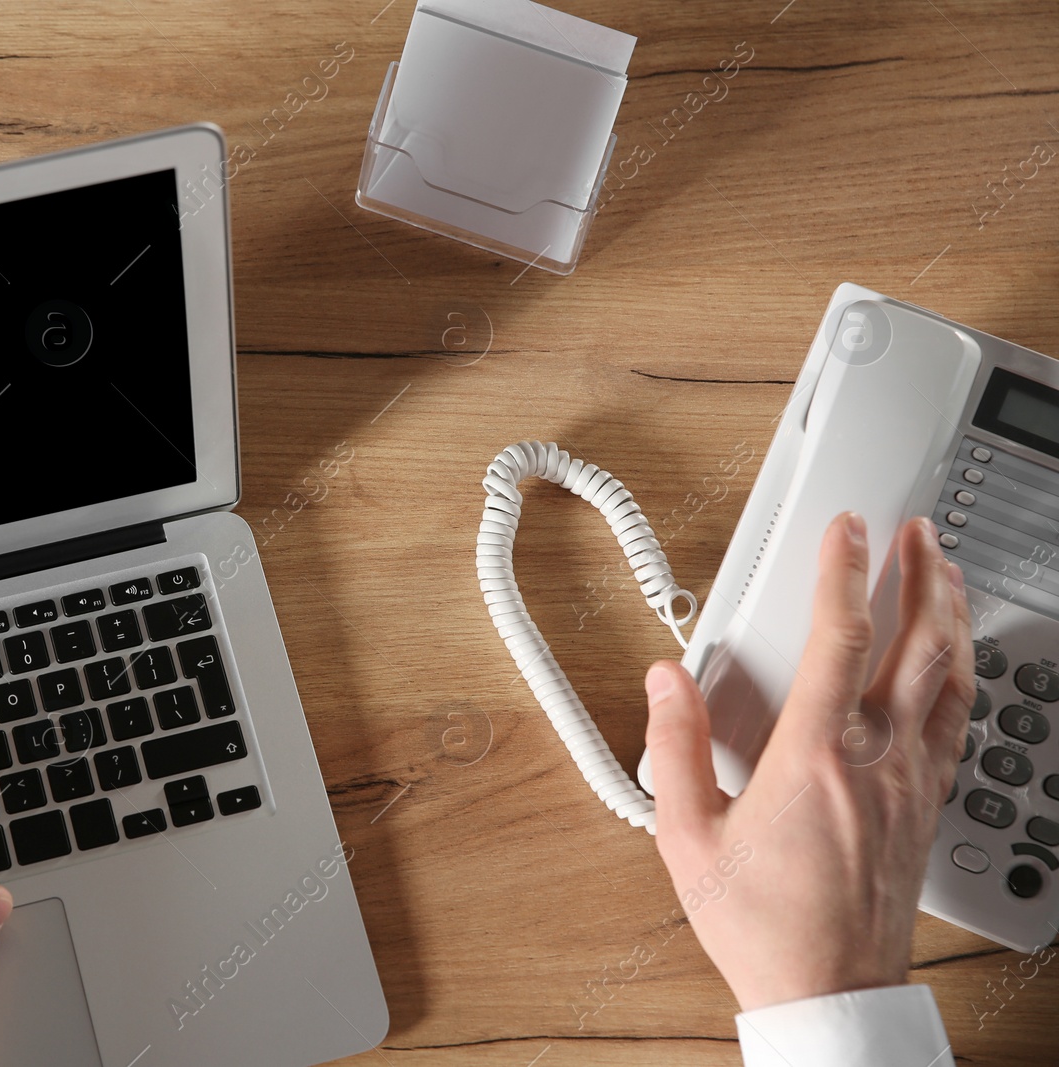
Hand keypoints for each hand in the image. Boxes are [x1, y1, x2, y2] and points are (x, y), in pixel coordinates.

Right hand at [644, 513, 973, 1011]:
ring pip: (954, 681)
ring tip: (947, 576)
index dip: (844, 572)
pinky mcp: (928, 809)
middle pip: (920, 647)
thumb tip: (666, 681)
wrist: (830, 993)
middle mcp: (878, 762)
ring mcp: (914, 785)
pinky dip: (961, 676)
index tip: (845, 530)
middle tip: (917, 532)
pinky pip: (957, 725)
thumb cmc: (762, 926)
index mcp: (816, 758)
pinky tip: (954, 666)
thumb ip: (674, 748)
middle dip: (923, 576)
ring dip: (952, 618)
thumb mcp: (687, 838)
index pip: (842, 640)